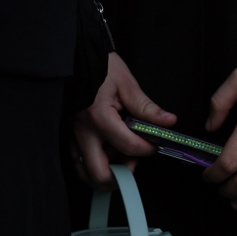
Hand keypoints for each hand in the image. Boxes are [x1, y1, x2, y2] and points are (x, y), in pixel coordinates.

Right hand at [72, 52, 177, 185]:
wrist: (75, 58)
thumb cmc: (101, 67)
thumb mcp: (127, 83)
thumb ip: (147, 107)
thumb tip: (168, 122)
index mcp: (99, 118)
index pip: (128, 146)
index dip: (147, 149)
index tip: (156, 144)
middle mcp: (82, 133)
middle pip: (99, 174)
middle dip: (121, 177)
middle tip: (135, 163)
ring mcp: (72, 137)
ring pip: (84, 173)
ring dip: (106, 173)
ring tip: (122, 158)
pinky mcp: (68, 137)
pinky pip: (78, 162)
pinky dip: (94, 165)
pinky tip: (109, 152)